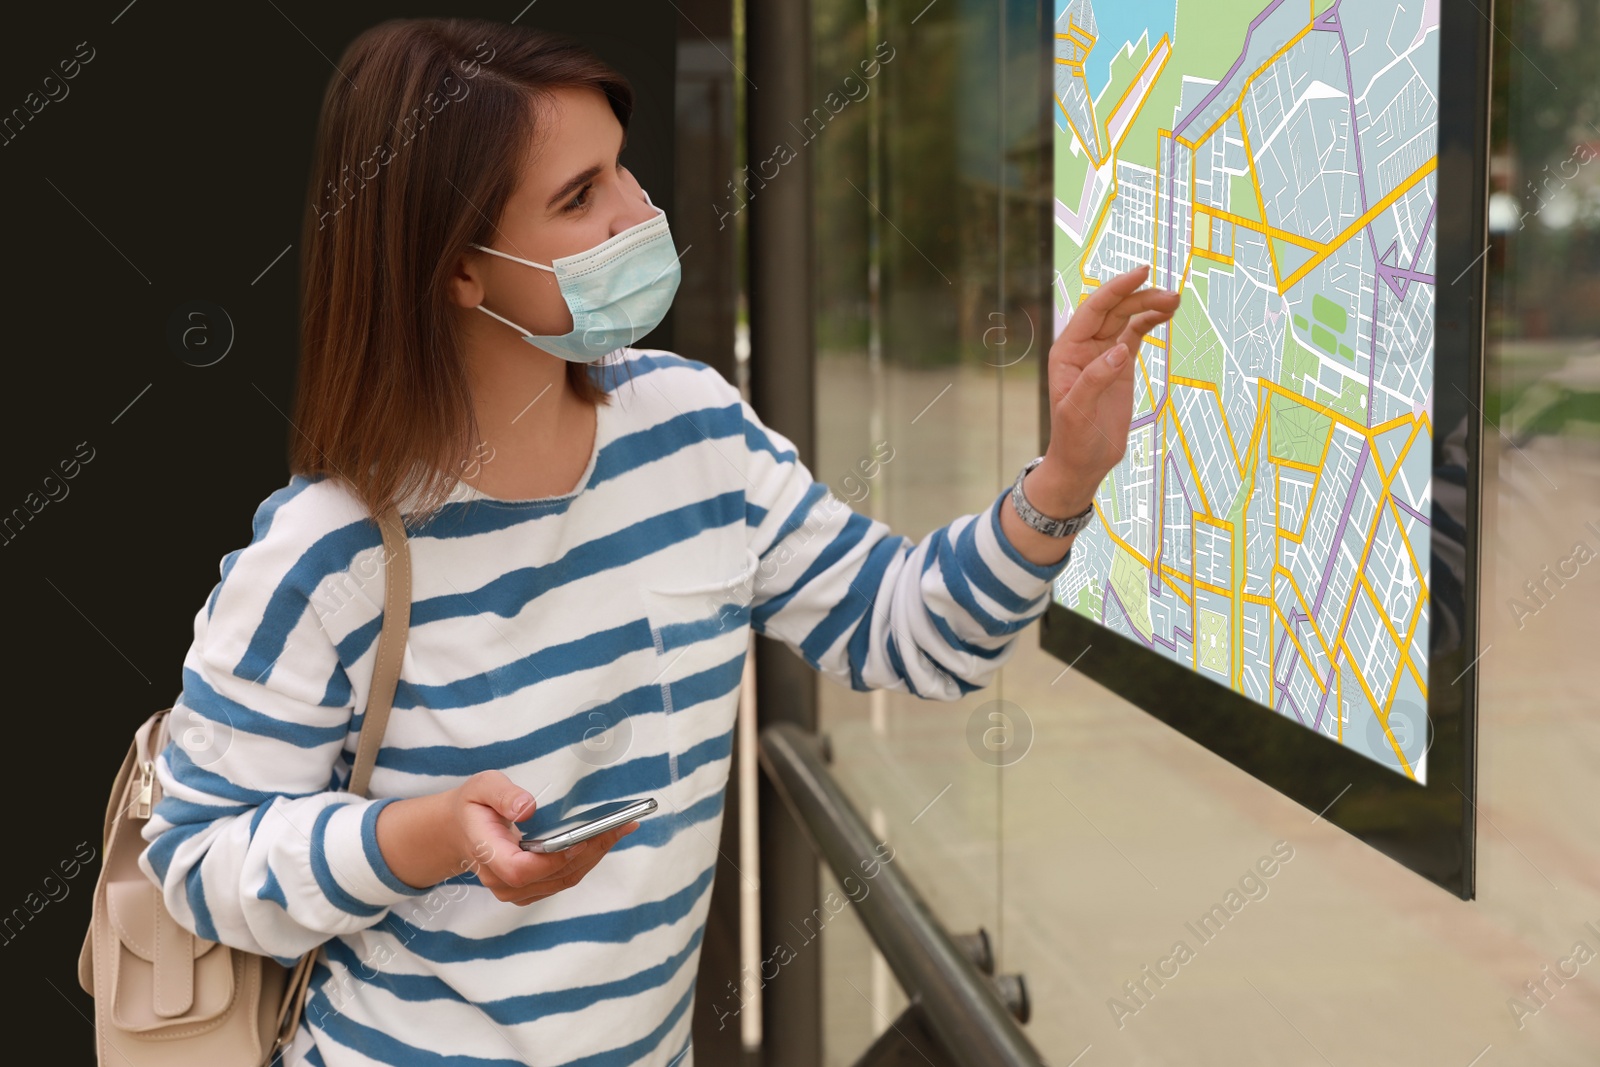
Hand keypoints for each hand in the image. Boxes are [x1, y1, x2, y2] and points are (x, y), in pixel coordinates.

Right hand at [449, 771, 636, 905]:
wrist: (461, 830)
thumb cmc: (474, 806)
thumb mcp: (481, 787)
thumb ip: (502, 795)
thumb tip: (528, 808)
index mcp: (487, 854)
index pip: (521, 870)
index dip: (553, 860)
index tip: (581, 839)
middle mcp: (501, 881)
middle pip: (553, 876)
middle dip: (590, 850)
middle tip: (620, 824)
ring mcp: (517, 890)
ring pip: (564, 880)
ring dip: (596, 854)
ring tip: (622, 827)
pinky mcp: (532, 889)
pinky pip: (565, 878)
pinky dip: (588, 859)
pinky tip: (606, 836)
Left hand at [1038, 266, 1179, 513]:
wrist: (1083, 461)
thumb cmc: (1074, 438)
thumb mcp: (1079, 411)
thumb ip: (1096, 379)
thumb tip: (1120, 350)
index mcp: (1067, 351)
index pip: (1093, 310)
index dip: (1116, 289)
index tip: (1141, 273)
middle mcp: (1084, 347)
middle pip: (1114, 310)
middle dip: (1140, 298)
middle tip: (1172, 296)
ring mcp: (1103, 354)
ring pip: (1126, 319)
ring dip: (1149, 306)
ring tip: (1175, 301)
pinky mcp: (1120, 364)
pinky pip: (1135, 334)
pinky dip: (1150, 321)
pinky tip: (1167, 313)